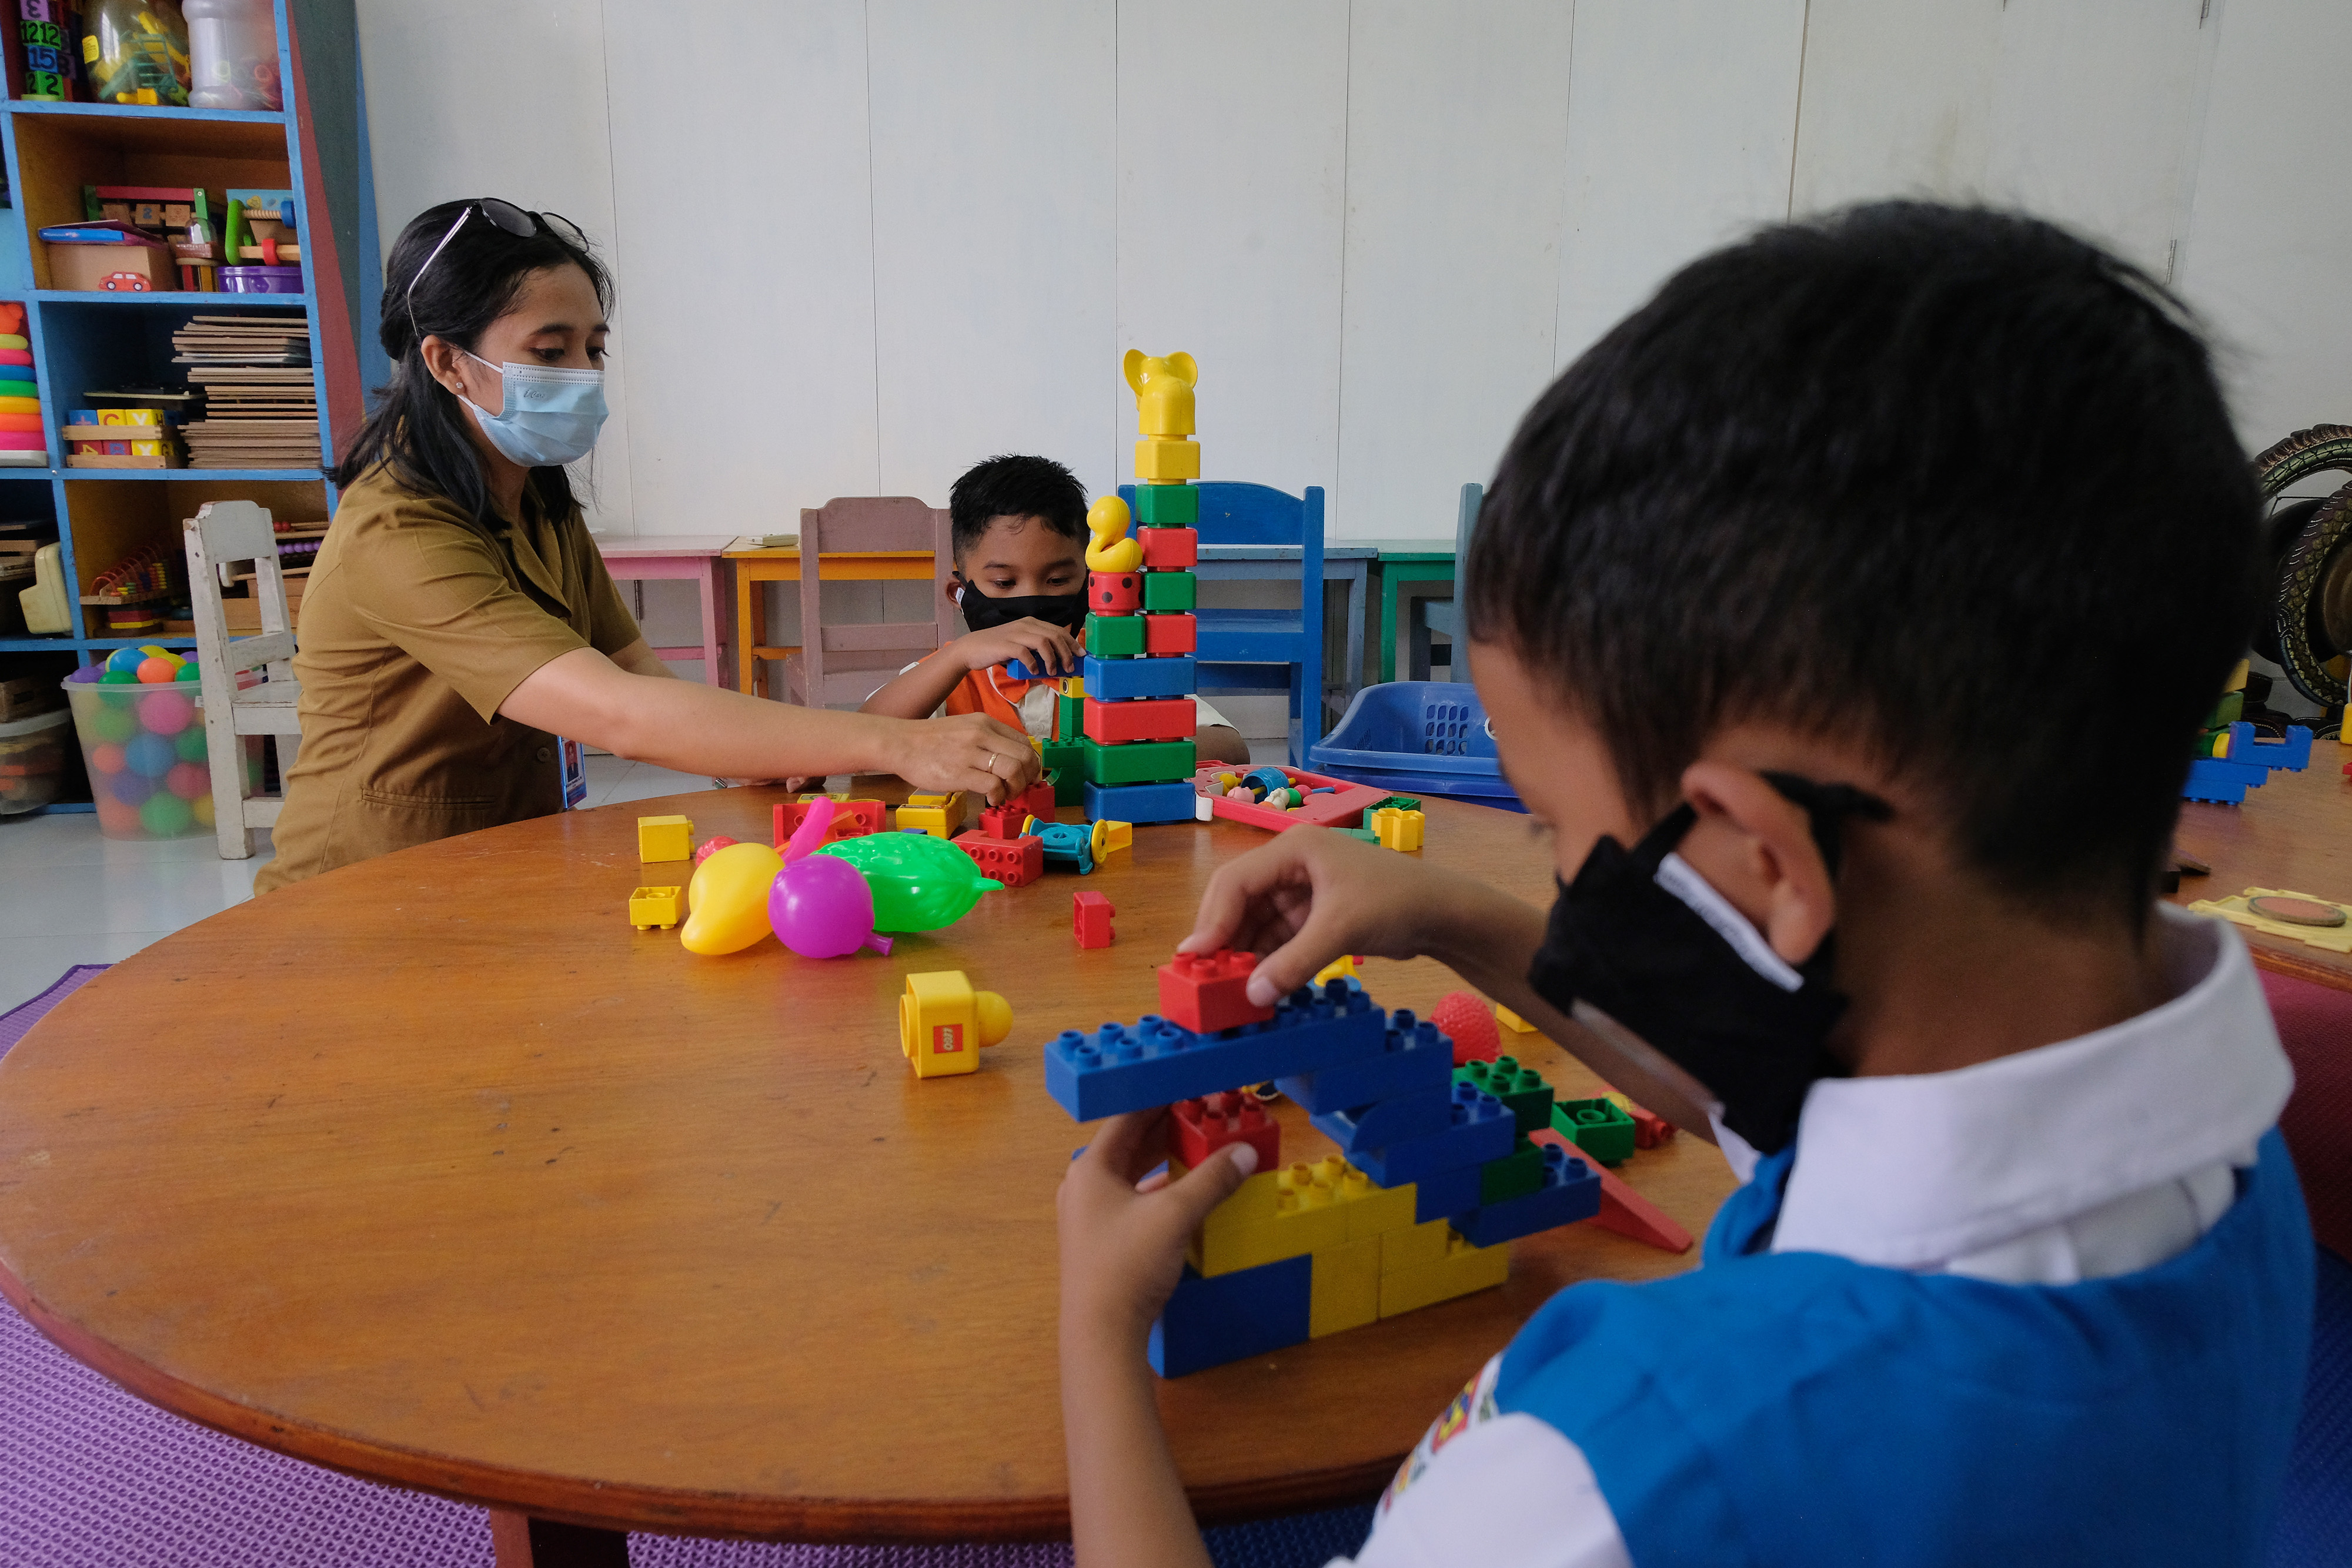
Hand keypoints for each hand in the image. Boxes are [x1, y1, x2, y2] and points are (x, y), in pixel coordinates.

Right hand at [884, 712, 1041, 803]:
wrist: (900, 743)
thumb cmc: (930, 741)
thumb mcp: (964, 729)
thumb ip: (987, 740)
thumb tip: (1010, 760)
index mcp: (985, 723)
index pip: (1023, 743)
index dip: (1031, 764)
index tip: (1025, 776)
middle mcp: (982, 734)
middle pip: (1024, 756)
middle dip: (1028, 777)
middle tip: (1018, 789)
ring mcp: (971, 753)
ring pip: (1014, 770)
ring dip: (1016, 788)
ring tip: (1005, 795)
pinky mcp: (960, 772)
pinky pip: (993, 785)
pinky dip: (999, 796)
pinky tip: (991, 800)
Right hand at [955, 617, 1082, 678]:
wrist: (972, 648)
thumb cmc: (998, 648)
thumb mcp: (1021, 644)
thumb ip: (1037, 649)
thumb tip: (1057, 662)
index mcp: (1031, 623)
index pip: (1058, 630)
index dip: (1072, 642)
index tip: (1081, 655)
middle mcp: (1026, 625)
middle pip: (1054, 635)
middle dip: (1066, 652)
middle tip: (1070, 667)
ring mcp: (1016, 634)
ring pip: (1043, 642)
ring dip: (1052, 659)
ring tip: (1053, 671)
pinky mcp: (1006, 645)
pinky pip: (1025, 653)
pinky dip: (1033, 664)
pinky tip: (1034, 672)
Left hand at [1059, 1110, 1259, 1347]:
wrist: (1102, 1335)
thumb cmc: (1127, 1266)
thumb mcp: (1175, 1215)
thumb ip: (1212, 1179)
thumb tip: (1246, 1152)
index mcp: (1091, 1168)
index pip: (1128, 1117)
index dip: (1162, 1098)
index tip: (1193, 1085)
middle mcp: (1085, 1186)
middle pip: (1131, 1143)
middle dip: (1169, 1128)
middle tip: (1205, 1111)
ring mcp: (1091, 1215)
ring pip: (1134, 1173)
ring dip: (1167, 1159)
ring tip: (1203, 1144)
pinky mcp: (1103, 1240)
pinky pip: (1136, 1199)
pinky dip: (1162, 1189)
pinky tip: (1189, 1190)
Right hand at [1181, 828, 1453, 1005]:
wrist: (1444, 914)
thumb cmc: (1394, 904)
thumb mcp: (1341, 930)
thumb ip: (1294, 963)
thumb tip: (1252, 996)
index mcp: (1292, 849)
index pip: (1235, 882)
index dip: (1211, 920)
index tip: (1194, 958)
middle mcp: (1290, 866)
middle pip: (1239, 902)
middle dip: (1223, 940)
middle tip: (1205, 980)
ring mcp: (1300, 891)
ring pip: (1255, 924)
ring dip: (1243, 956)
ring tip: (1227, 991)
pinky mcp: (1312, 916)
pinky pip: (1277, 939)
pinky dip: (1266, 962)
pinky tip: (1257, 987)